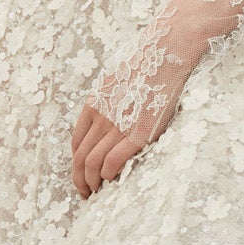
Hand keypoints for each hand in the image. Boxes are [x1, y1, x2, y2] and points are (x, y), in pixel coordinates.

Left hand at [71, 1, 206, 198]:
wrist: (168, 49)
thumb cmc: (149, 62)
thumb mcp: (119, 79)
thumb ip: (112, 99)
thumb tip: (115, 113)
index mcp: (94, 103)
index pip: (76, 142)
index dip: (75, 163)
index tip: (82, 175)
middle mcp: (101, 116)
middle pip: (79, 157)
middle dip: (79, 179)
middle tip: (85, 194)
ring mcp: (118, 125)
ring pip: (91, 163)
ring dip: (91, 183)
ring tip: (96, 195)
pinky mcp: (138, 133)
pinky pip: (112, 161)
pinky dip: (108, 175)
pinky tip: (111, 182)